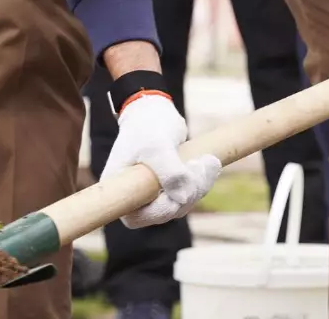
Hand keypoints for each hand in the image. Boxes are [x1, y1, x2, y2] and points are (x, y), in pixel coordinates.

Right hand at [104, 93, 222, 228]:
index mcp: (119, 189)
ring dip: (199, 186)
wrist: (154, 110)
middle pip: (164, 212)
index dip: (160, 211)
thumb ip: (170, 172)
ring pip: (181, 204)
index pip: (136, 218)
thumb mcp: (157, 146)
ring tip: (208, 160)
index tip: (177, 190)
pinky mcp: (168, 187)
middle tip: (201, 164)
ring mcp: (151, 193)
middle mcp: (133, 195)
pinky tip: (209, 163)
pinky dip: (201, 182)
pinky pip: (188, 195)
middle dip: (188, 193)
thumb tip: (183, 199)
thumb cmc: (148, 126)